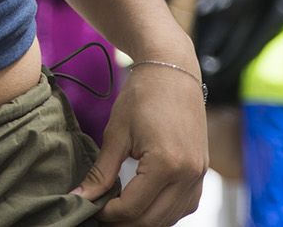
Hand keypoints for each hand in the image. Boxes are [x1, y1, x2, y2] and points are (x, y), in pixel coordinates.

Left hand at [73, 63, 207, 225]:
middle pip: (152, 221)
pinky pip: (183, 207)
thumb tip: (79, 198)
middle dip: (123, 222)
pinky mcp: (202, 174)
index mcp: (167, 165)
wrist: (172, 70)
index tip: (88, 207)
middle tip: (99, 210)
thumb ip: (100, 172)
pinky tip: (142, 202)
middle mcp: (189, 175)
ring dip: (143, 220)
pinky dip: (162, 211)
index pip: (132, 209)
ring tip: (116, 207)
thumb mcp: (116, 134)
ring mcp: (200, 176)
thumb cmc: (142, 95)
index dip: (107, 213)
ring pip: (169, 219)